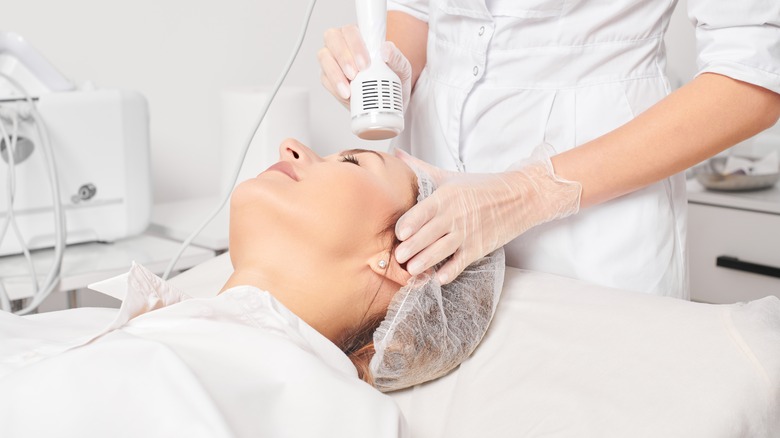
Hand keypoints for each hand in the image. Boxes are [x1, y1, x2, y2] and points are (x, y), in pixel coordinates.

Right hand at [318, 25, 411, 109]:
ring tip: (348, 90)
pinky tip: (345, 95)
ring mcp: (333, 60)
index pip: (351, 30)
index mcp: (359, 36)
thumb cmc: (392, 80)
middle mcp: (343, 44)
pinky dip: (334, 87)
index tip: (365, 63)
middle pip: (332, 39)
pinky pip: (324, 79)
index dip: (355, 44)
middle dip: (344, 57)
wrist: (388, 103)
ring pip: (325, 58)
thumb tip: (387, 49)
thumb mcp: (402, 69)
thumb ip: (397, 57)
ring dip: (335, 74)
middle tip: (355, 75)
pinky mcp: (328, 78)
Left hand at [394, 145, 581, 283]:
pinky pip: (460, 263)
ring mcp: (467, 233)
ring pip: (440, 251)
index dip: (408, 225)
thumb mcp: (450, 176)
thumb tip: (397, 154)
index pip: (421, 212)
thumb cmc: (482, 187)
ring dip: (424, 262)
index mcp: (445, 197)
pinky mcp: (478, 248)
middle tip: (398, 257)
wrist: (520, 196)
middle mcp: (454, 215)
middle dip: (410, 248)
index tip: (398, 234)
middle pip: (427, 235)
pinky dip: (450, 272)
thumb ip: (421, 169)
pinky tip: (439, 277)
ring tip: (412, 269)